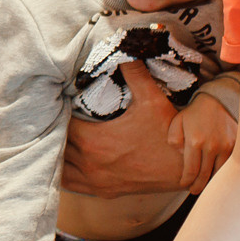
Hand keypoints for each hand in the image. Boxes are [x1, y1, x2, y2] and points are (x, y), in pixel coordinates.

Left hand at [59, 72, 188, 195]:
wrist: (184, 170)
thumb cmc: (167, 135)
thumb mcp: (151, 99)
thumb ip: (135, 73)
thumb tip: (127, 48)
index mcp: (93, 140)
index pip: (61, 124)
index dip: (58, 111)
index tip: (60, 101)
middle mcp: (88, 163)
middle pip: (57, 144)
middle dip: (55, 130)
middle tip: (56, 117)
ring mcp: (94, 181)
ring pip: (59, 168)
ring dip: (56, 153)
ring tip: (58, 138)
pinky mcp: (102, 191)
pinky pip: (71, 185)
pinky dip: (64, 174)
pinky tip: (65, 163)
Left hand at [167, 94, 237, 193]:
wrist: (217, 101)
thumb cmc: (194, 114)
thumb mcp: (177, 122)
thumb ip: (174, 140)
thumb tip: (181, 155)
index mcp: (195, 141)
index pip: (190, 171)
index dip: (186, 181)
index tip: (184, 184)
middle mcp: (212, 146)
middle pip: (204, 176)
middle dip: (197, 186)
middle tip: (193, 191)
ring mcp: (227, 146)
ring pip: (219, 173)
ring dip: (211, 182)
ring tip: (204, 186)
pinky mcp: (237, 146)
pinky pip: (230, 165)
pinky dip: (223, 173)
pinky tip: (217, 177)